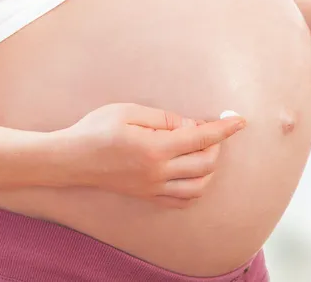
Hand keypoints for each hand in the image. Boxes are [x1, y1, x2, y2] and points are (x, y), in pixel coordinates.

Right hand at [60, 103, 245, 207]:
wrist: (70, 160)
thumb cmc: (96, 129)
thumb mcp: (129, 111)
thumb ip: (164, 118)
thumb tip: (190, 125)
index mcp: (155, 148)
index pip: (201, 138)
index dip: (225, 128)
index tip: (240, 120)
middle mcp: (158, 172)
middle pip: (206, 163)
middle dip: (217, 145)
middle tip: (208, 130)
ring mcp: (153, 188)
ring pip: (199, 186)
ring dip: (210, 167)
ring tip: (202, 150)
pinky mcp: (148, 196)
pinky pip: (183, 199)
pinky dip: (196, 186)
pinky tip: (193, 171)